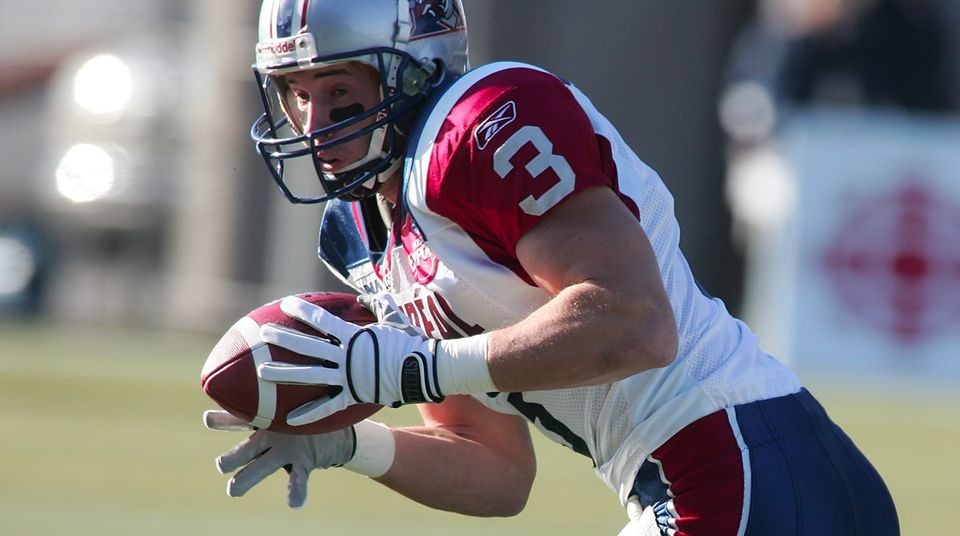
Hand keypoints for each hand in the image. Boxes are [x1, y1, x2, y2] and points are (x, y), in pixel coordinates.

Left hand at [204, 410, 354, 507]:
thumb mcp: (282, 409)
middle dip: (232, 457)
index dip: (223, 419)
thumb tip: (222, 402)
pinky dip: (297, 492)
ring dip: (249, 477)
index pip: (239, 420)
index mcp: (265, 420)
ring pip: (265, 466)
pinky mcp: (305, 461)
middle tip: (220, 465)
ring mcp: (290, 448)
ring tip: (233, 490)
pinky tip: (294, 504)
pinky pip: (299, 480)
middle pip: (247, 448)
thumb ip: (257, 411)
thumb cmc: (302, 416)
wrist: (335, 429)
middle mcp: (274, 434)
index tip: (206, 419)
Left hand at [258, 295, 444, 425]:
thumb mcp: (396, 319)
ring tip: (261, 372)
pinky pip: (327, 407)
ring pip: (310, 375)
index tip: (285, 303)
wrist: (424, 369)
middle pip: (308, 346)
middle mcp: (346, 355)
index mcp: (353, 336)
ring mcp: (348, 377)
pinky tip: (288, 419)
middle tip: (262, 334)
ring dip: (284, 373)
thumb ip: (380, 305)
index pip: (322, 320)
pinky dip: (308, 413)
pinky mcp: (353, 396)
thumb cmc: (411, 342)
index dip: (303, 311)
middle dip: (283, 338)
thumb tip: (368, 295)